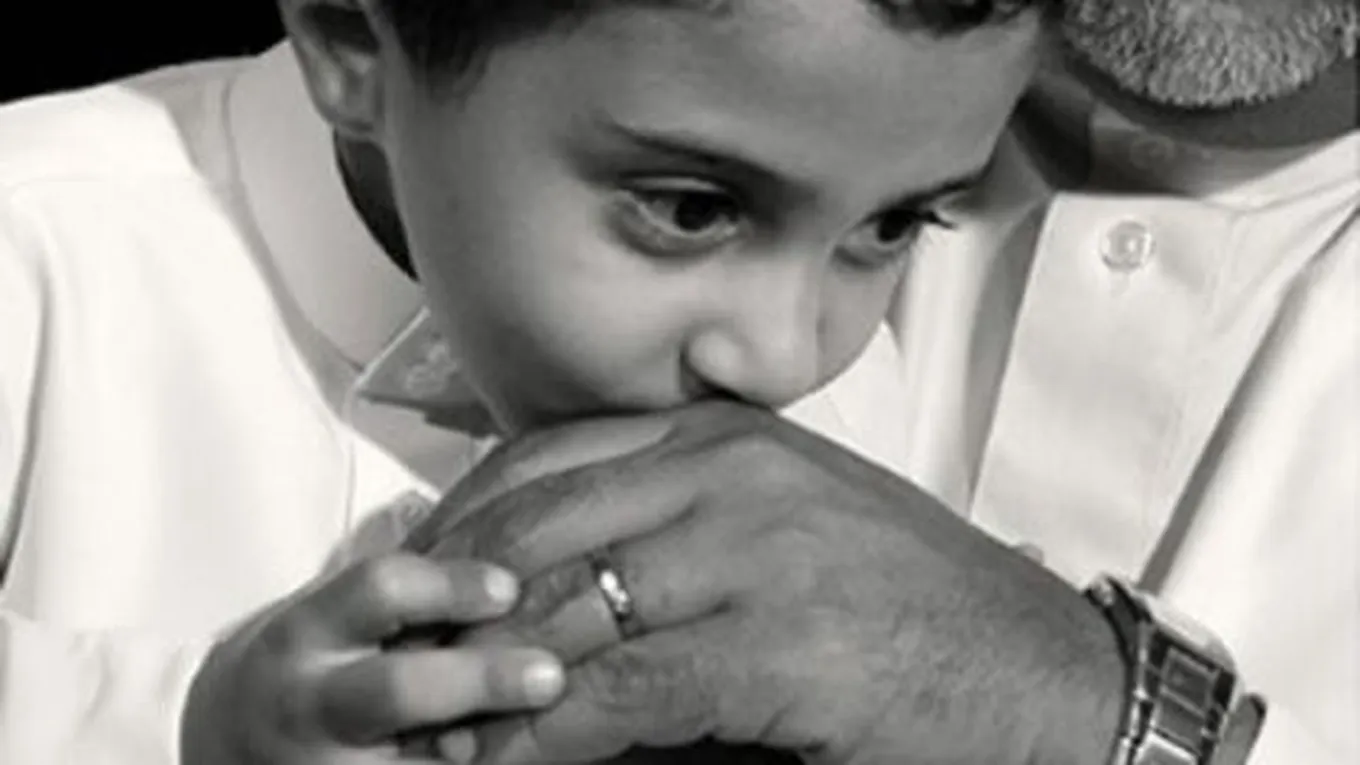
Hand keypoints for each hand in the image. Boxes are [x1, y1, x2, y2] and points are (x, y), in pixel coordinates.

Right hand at [180, 552, 566, 763]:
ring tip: (537, 741)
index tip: (510, 586)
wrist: (225, 741)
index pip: (377, 591)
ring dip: (477, 750)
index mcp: (312, 629)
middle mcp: (314, 702)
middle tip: (549, 675)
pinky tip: (512, 758)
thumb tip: (513, 544)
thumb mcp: (335, 614)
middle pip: (396, 690)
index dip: (449, 585)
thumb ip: (409, 594)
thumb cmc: (311, 662)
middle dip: (479, 680)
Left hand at [418, 400, 1125, 764]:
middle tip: (404, 661)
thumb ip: (685, 529)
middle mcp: (734, 474)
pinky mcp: (777, 645)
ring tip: (433, 728)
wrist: (1045, 678)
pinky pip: (619, 691)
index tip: (421, 577)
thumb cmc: (918, 610)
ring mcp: (757, 551)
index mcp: (731, 440)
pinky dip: (545, 737)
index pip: (550, 455)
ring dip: (483, 678)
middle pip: (538, 525)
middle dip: (454, 601)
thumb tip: (564, 582)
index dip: (464, 518)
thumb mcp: (792, 529)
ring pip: (566, 607)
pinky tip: (509, 763)